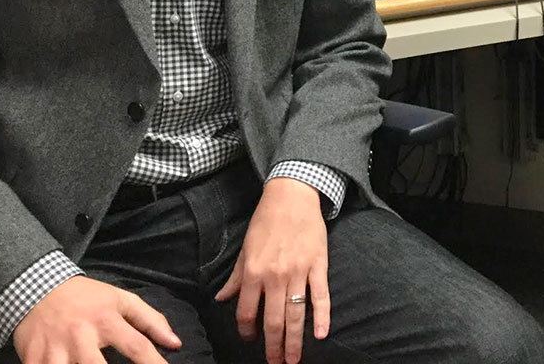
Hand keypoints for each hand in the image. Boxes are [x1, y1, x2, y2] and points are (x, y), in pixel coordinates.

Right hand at [12, 276, 180, 363]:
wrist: (39, 287)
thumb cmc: (87, 298)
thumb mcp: (121, 300)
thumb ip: (151, 320)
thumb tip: (175, 343)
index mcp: (107, 320)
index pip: (137, 346)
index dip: (153, 363)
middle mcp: (81, 335)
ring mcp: (55, 348)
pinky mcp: (33, 358)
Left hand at [215, 178, 330, 363]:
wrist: (292, 196)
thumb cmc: (266, 221)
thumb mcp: (245, 248)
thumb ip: (236, 277)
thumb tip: (221, 299)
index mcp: (254, 272)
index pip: (247, 312)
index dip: (247, 331)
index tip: (250, 340)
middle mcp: (275, 276)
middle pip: (273, 321)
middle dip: (273, 347)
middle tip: (275, 363)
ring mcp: (298, 272)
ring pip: (295, 314)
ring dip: (294, 340)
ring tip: (293, 360)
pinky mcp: (318, 265)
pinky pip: (320, 295)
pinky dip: (322, 316)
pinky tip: (321, 334)